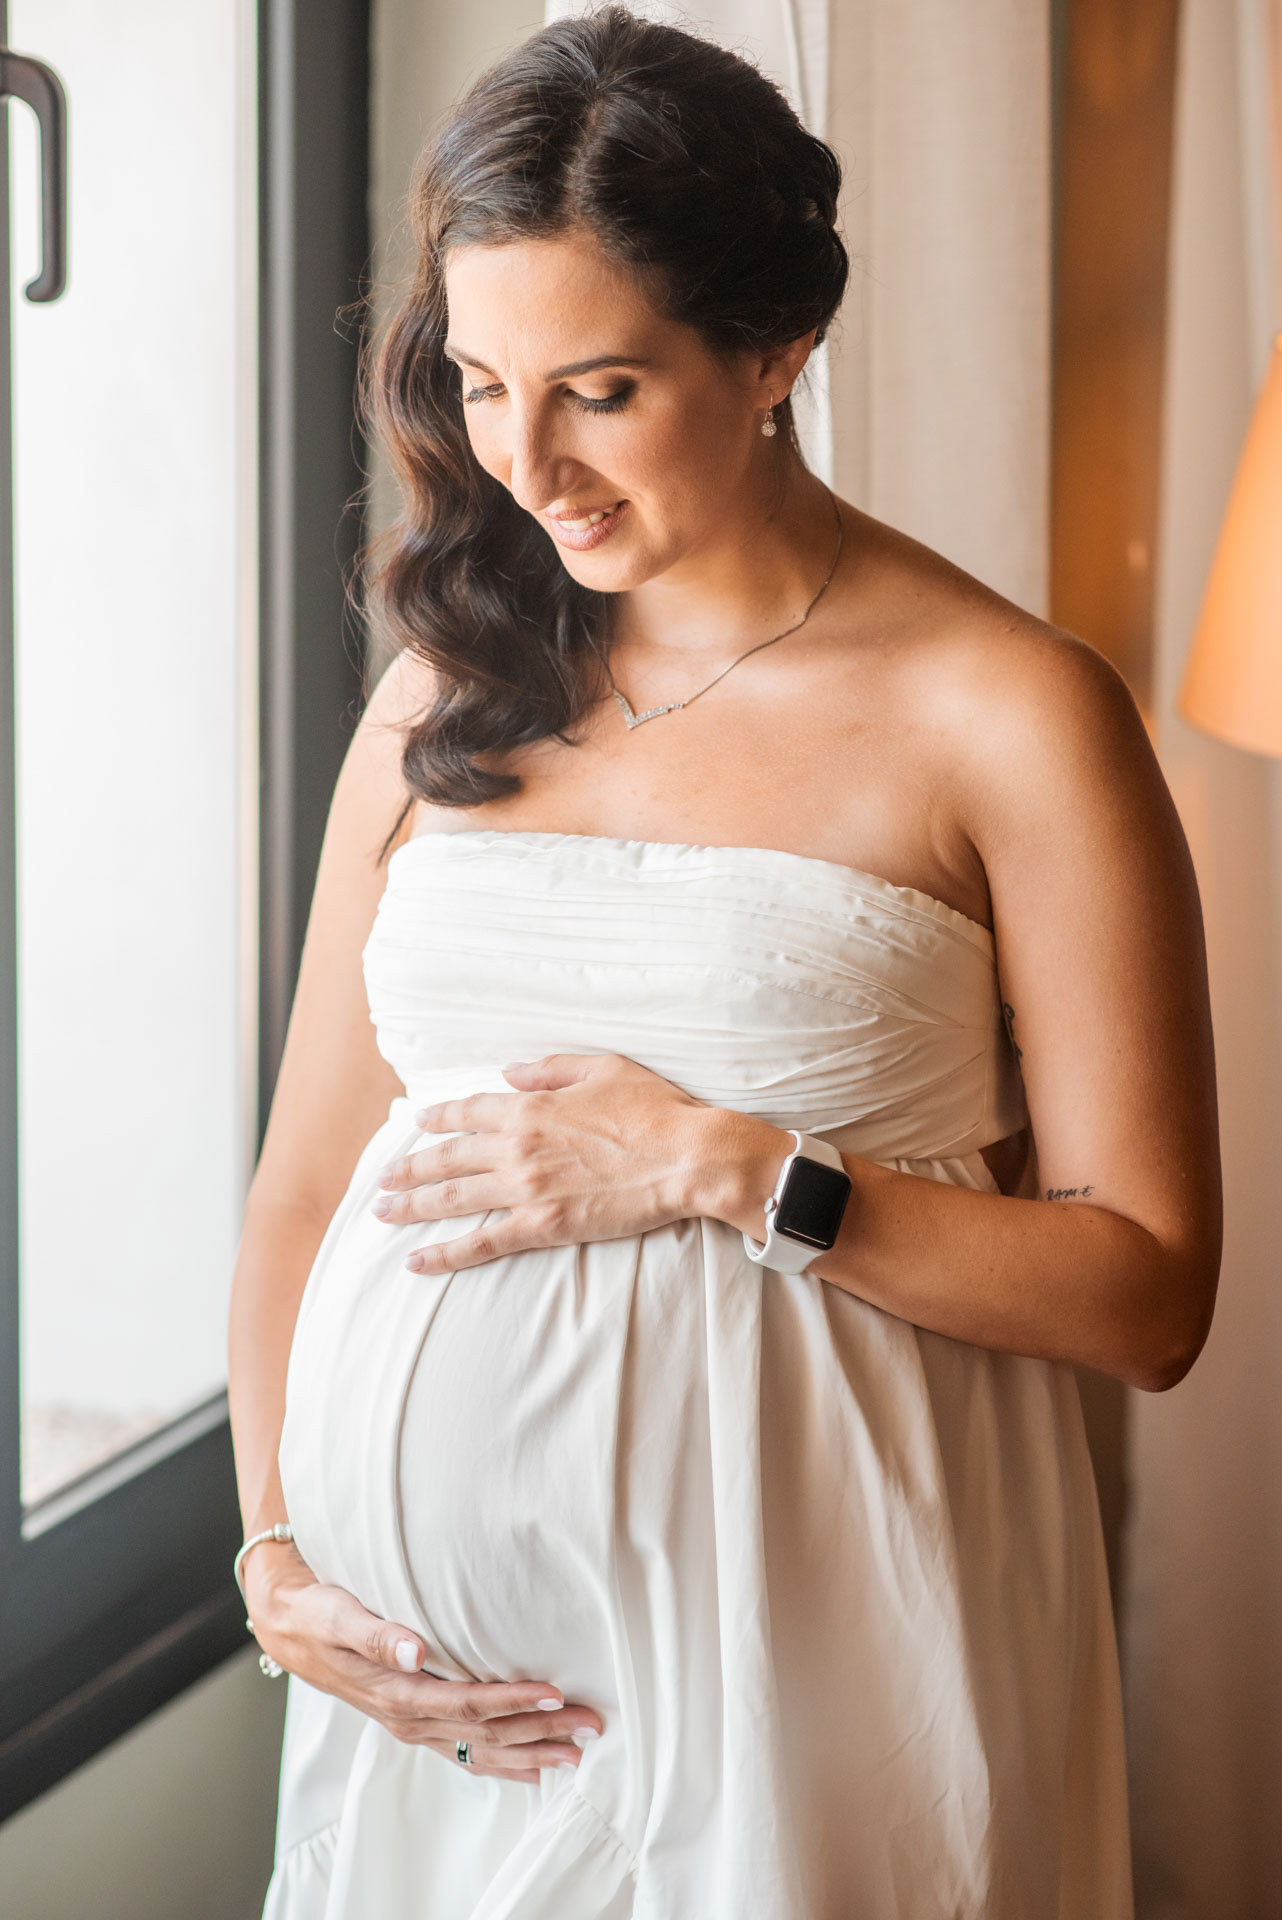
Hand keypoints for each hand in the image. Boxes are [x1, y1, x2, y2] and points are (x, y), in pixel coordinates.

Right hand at [243, 1549, 602, 1782]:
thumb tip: (416, 1648)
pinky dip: (500, 1763)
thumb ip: (379, 1633)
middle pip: (485, 1733)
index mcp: (398, 1693)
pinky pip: (463, 1753)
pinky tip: (531, 1769)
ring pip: (480, 1750)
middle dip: (540, 1732)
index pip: (468, 1703)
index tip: (554, 1695)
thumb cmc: (320, 1613)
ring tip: (576, 1754)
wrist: (291, 1629)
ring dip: (530, 1753)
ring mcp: (413, 1726)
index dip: (513, 1701)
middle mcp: (409, 1718)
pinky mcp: (415, 1723)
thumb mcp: (342, 1614)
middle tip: (591, 1726)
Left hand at [371, 1052, 740, 1273]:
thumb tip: (510, 1070)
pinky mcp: (542, 1225)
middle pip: (448, 1156)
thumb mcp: (604, 1067)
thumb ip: (550, 1070)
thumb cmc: (656, 1109)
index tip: (417, 1123)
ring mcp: (526, 1188)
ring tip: (382, 1213)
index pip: (469, 1110)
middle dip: (410, 1168)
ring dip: (413, 1206)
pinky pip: (482, 1243)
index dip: (439, 1117)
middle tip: (383, 1179)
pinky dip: (446, 1254)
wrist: (688, 1157)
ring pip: (453, 1198)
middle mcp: (518, 1146)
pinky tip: (417, 1262)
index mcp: (531, 1106)